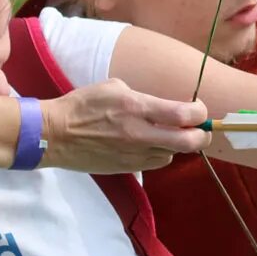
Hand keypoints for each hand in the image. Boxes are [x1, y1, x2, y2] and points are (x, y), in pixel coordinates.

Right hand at [39, 80, 210, 173]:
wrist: (54, 135)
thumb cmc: (82, 106)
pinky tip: (153, 144)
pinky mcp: (127, 168)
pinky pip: (156, 163)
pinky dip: (161, 154)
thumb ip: (144, 97)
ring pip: (174, 154)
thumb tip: (164, 105)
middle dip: (202, 135)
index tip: (198, 108)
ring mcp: (134, 154)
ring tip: (170, 134)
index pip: (184, 114)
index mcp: (137, 108)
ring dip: (178, 145)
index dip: (200, 112)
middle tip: (200, 128)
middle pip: (189, 142)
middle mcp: (140, 134)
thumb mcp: (114, 87)